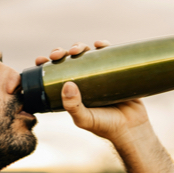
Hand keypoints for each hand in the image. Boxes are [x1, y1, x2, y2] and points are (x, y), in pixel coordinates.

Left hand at [34, 40, 150, 144]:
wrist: (132, 128)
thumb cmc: (105, 126)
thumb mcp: (84, 119)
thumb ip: (73, 106)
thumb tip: (67, 84)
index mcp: (71, 92)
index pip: (55, 75)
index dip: (47, 65)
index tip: (41, 60)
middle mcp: (84, 81)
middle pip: (69, 61)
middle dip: (61, 53)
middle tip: (59, 55)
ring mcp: (100, 74)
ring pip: (86, 54)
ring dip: (79, 47)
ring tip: (77, 50)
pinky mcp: (116, 71)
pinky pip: (108, 54)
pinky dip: (102, 46)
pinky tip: (99, 44)